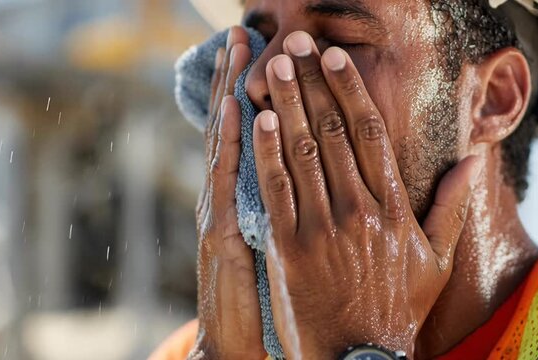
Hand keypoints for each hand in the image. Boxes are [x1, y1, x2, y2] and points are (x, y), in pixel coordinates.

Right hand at [191, 27, 265, 359]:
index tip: (277, 54)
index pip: (260, 132)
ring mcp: (221, 210)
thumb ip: (292, 207)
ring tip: (238, 49)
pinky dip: (230, 144)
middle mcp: (230, 194)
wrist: (239, 345)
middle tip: (246, 32)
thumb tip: (318, 179)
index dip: (265, 91)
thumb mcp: (282, 248)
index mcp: (253, 196)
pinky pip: (226, 181)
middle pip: (237, 124)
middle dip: (243, 77)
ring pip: (227, 141)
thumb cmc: (272, 299)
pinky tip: (238, 111)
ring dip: (232, 93)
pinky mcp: (219, 233)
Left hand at [252, 31, 481, 357]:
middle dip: (312, 84)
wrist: (358, 356)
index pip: (370, 134)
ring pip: (301, 152)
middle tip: (296, 46)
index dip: (351, 91)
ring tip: (275, 67)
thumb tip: (473, 160)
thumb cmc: (398, 307)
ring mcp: (319, 226)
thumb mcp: (436, 260)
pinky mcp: (288, 245)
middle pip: (331, 132)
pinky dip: (266, 150)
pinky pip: (275, 188)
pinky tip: (259, 119)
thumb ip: (452, 206)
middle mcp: (357, 210)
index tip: (336, 60)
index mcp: (393, 208)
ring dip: (287, 104)